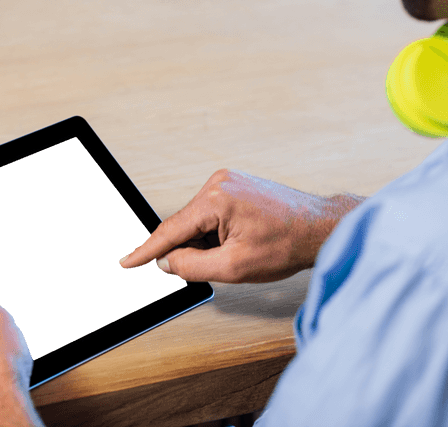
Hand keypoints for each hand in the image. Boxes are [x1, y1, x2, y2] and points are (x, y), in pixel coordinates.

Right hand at [119, 169, 363, 282]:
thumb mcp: (235, 267)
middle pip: (184, 225)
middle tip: (216, 266)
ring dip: (206, 242)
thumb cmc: (287, 244)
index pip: (170, 230)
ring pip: (198, 220)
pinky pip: (212, 212)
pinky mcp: (236, 184)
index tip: (126, 262)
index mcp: (216, 199)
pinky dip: (215, 232)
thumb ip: (192, 266)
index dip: (146, 251)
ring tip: (238, 253)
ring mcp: (228, 180)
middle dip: (188, 250)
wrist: (320, 227)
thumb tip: (166, 261)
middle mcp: (219, 182)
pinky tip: (238, 243)